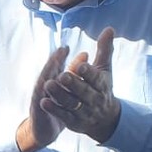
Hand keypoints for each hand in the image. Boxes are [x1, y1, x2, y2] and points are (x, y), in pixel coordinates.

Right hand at [16, 46, 69, 151]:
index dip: (59, 57)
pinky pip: (41, 106)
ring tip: (52, 70)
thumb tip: (85, 54)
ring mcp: (39, 100)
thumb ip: (74, 71)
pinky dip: (43, 101)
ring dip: (46, 78)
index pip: (56, 66)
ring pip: (43, 87)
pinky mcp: (38, 113)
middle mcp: (44, 88)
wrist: (45, 129)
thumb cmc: (58, 105)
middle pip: (48, 73)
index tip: (66, 48)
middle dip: (53, 63)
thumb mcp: (67, 88)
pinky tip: (44, 98)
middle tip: (60, 53)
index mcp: (53, 80)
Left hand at [41, 27, 121, 143]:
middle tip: (62, 75)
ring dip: (60, 95)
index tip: (80, 65)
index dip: (88, 73)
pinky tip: (43, 102)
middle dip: (73, 84)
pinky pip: (64, 116)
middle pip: (83, 92)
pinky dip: (54, 110)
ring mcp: (85, 112)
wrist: (106, 119)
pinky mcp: (74, 122)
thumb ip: (104, 50)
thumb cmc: (102, 88)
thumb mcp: (104, 69)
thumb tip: (109, 28)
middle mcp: (95, 99)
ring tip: (48, 85)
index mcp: (102, 85)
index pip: (96, 78)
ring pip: (72, 104)